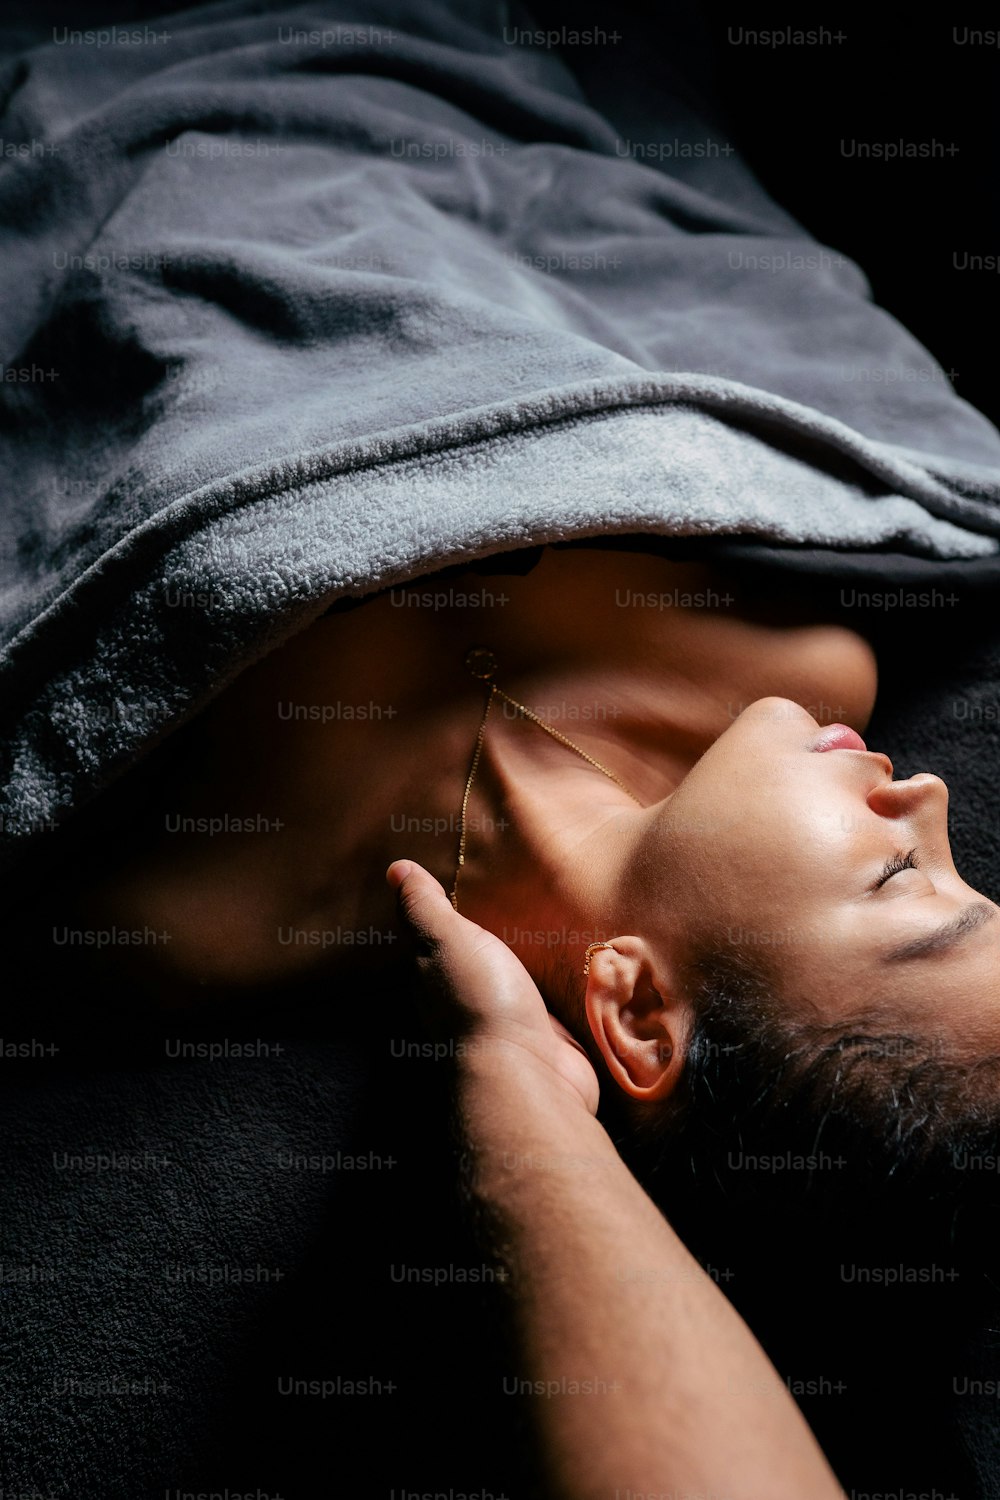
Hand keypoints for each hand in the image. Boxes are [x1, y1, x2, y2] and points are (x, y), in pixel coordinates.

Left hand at [386, 859, 599, 1116]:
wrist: (529, 1075)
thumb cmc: (480, 1000)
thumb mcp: (448, 941)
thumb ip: (426, 907)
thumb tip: (395, 866)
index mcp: (433, 976)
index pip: (432, 937)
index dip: (442, 910)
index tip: (461, 877)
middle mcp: (465, 998)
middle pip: (474, 956)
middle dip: (487, 932)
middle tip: (513, 887)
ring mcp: (507, 1017)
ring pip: (515, 975)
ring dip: (528, 955)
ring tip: (550, 912)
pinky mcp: (548, 1031)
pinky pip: (551, 996)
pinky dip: (559, 980)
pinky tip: (574, 958)